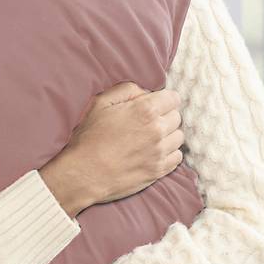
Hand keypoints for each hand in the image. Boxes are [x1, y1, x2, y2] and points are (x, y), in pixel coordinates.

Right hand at [40, 84, 183, 213]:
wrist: (84, 174)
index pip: (173, 98)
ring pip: (178, 137)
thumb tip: (146, 93)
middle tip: (147, 123)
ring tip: (150, 139)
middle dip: (165, 116)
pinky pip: (177, 157)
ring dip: (168, 136)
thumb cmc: (90, 138)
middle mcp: (158, 130)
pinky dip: (169, 153)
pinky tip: (154, 153)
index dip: (164, 99)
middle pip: (176, 117)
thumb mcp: (101, 103)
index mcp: (146, 110)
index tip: (155, 105)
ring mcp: (160, 152)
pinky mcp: (159, 170)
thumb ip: (127, 90)